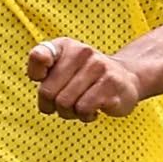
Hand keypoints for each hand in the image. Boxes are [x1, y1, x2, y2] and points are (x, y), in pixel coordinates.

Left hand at [27, 38, 143, 119]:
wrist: (126, 79)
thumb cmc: (84, 77)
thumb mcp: (61, 66)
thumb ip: (40, 66)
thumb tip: (36, 76)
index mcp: (66, 46)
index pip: (38, 56)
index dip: (36, 74)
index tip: (43, 78)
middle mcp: (83, 52)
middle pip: (47, 92)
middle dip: (52, 105)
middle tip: (65, 103)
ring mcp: (99, 67)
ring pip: (64, 104)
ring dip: (69, 112)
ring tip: (81, 105)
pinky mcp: (111, 85)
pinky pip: (83, 110)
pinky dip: (85, 116)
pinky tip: (94, 109)